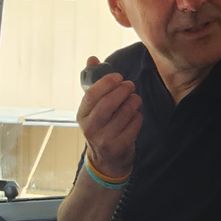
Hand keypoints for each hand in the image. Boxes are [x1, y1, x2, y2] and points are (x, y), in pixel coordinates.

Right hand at [78, 55, 140, 177]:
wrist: (106, 161)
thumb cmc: (101, 126)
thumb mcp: (93, 108)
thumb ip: (93, 82)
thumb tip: (92, 58)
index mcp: (82, 115)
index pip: (91, 95)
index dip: (106, 83)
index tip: (118, 76)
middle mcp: (90, 128)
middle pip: (107, 104)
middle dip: (122, 91)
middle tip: (131, 85)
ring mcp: (104, 140)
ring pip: (123, 114)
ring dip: (133, 103)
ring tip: (136, 98)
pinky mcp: (118, 148)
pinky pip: (133, 127)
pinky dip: (138, 117)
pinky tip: (137, 114)